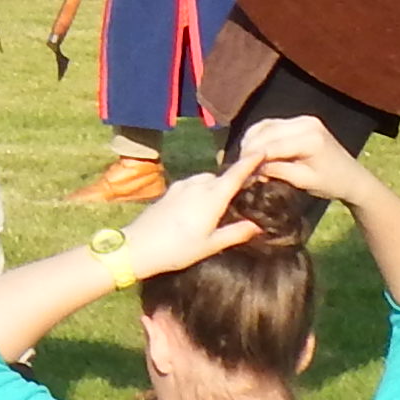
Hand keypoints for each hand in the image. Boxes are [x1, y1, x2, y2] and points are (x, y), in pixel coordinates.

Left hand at [113, 147, 270, 279]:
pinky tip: (200, 207)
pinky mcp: (169, 191)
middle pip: (220, 177)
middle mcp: (196, 186)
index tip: (261, 151)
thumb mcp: (211, 245)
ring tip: (221, 206)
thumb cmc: (177, 249)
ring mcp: (180, 186)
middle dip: (232, 181)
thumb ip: (236, 233)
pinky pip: (192, 184)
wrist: (137, 246)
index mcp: (211, 197)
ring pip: (205, 179)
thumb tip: (258, 226)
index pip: (234, 174)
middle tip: (243, 195)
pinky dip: (201, 189)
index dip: (249, 162)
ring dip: (215, 186)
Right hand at [232, 113, 385, 214]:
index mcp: (310, 139)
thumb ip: (277, 172)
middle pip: (265, 132)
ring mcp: (303, 119)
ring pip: (265, 125)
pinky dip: (260, 136)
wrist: (352, 177)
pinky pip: (272, 125)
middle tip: (238, 166)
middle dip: (248, 149)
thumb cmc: (331, 184)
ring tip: (244, 159)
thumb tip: (251, 170)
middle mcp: (306, 123)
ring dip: (251, 141)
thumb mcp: (303, 182)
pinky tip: (254, 149)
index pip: (272, 146)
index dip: (252, 158)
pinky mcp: (301, 120)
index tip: (238, 171)